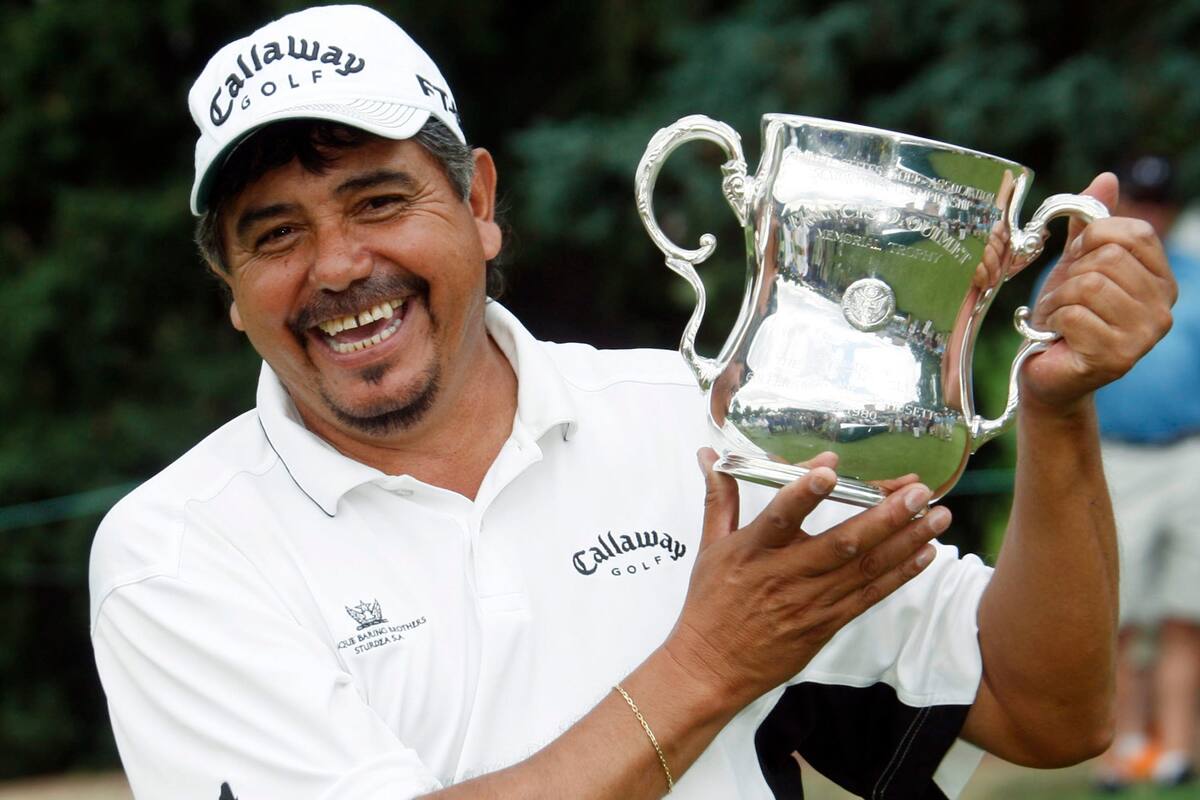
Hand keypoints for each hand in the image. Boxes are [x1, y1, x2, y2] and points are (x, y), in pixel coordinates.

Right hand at [663, 449, 949, 708]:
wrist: (713, 667)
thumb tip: (710, 454)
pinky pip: (870, 597)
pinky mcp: (827, 624)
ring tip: (937, 515)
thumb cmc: (711, 604)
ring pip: (865, 569)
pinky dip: (900, 575)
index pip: (780, 517)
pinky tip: (925, 553)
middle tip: (917, 490)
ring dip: (905, 541)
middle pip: (841, 543)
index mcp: (752, 552)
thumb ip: (719, 497)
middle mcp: (784, 576)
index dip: (804, 492)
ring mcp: (810, 603)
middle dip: (884, 515)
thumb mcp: (708, 547)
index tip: (830, 468)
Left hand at [1025, 173, 1176, 412]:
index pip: (1135, 232)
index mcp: (1160, 278)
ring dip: (1059, 299)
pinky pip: (1075, 314)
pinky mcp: (1118, 356)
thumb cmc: (1064, 315)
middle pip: (1109, 258)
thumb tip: (1106, 178)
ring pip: (1090, 285)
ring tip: (1059, 316)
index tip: (1077, 260)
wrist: (1047, 371)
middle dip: (1070, 273)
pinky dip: (1053, 320)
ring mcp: (1145, 335)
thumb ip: (1091, 224)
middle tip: (1064, 297)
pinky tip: (1057, 335)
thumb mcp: (1076, 263)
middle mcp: (1163, 307)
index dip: (1094, 238)